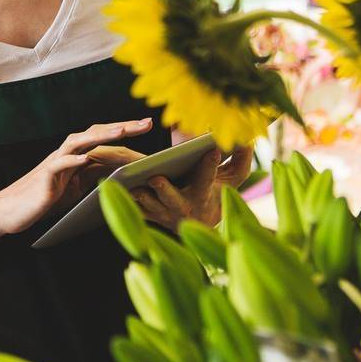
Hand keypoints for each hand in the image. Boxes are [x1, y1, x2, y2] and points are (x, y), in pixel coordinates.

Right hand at [0, 118, 152, 235]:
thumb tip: (119, 170)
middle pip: (95, 134)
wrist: (9, 209)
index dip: (125, 130)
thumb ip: (93, 176)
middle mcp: (65, 154)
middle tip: (146, 122)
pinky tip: (85, 158)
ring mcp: (54, 164)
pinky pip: (58, 165)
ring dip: (100, 136)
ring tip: (121, 131)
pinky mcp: (44, 178)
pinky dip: (72, 160)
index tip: (147, 125)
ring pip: (78, 143)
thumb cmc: (42, 199)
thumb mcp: (75, 187)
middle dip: (121, 126)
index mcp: (75, 157)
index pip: (103, 138)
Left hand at [131, 145, 253, 230]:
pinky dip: (122, 200)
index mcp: (203, 194)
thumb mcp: (233, 179)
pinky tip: (111, 186)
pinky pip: (132, 209)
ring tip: (127, 183)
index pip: (208, 179)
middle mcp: (182, 206)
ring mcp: (163, 213)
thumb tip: (249, 138)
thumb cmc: (216, 193)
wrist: (200, 223)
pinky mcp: (147, 215)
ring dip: (138, 196)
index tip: (212, 149)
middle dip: (165, 190)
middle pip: (173, 199)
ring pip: (148, 205)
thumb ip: (241, 160)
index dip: (210, 166)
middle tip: (155, 178)